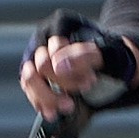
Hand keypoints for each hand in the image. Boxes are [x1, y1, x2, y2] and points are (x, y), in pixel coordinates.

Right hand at [20, 9, 138, 120]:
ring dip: (48, 97)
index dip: (72, 68)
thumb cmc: (107, 54)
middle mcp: (44, 38)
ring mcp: (36, 56)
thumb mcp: (103, 52)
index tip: (91, 81)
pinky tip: (53, 113)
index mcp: (60, 24)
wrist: (109, 65)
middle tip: (82, 93)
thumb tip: (58, 66)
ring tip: (67, 107)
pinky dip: (41, 103)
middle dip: (62, 83)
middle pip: (41, 65)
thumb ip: (83, 56)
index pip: (56, 48)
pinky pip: (29, 90)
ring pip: (29, 79)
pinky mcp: (34, 74)